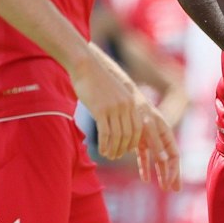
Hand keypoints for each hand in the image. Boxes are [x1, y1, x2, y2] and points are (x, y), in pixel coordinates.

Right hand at [72, 44, 158, 160]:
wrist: (85, 67)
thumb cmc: (97, 81)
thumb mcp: (115, 94)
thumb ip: (120, 107)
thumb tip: (120, 123)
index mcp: (131, 102)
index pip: (138, 128)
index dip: (133, 142)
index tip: (126, 150)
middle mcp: (125, 105)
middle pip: (129, 134)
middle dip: (123, 148)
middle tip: (116, 156)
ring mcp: (113, 107)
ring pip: (118, 136)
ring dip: (114, 149)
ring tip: (109, 155)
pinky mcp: (100, 109)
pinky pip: (105, 133)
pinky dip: (105, 145)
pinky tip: (101, 151)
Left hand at [133, 98, 181, 191]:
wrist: (123, 98)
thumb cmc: (137, 110)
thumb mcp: (147, 126)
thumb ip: (156, 142)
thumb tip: (165, 161)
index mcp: (166, 133)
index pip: (174, 156)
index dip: (173, 171)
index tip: (169, 184)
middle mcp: (160, 137)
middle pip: (169, 160)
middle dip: (172, 175)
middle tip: (174, 190)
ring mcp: (150, 140)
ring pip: (158, 160)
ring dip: (161, 173)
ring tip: (164, 188)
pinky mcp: (139, 141)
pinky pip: (144, 157)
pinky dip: (145, 168)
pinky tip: (145, 179)